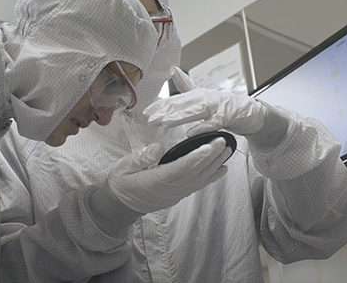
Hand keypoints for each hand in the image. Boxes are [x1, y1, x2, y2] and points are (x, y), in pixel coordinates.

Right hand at [106, 140, 229, 213]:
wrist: (119, 204)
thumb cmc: (121, 182)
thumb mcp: (123, 166)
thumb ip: (141, 158)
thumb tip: (158, 148)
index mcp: (156, 180)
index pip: (182, 167)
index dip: (198, 156)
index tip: (211, 145)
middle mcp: (170, 189)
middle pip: (196, 172)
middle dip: (212, 157)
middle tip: (224, 142)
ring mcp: (175, 194)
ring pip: (200, 179)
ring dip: (215, 165)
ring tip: (227, 151)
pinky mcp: (177, 195)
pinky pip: (197, 185)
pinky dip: (211, 177)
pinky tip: (221, 169)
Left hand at [143, 67, 266, 135]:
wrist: (250, 111)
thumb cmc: (224, 105)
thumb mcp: (202, 95)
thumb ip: (186, 85)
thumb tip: (173, 70)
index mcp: (197, 94)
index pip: (175, 100)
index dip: (160, 105)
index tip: (146, 112)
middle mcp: (204, 98)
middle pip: (182, 105)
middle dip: (164, 112)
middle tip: (149, 119)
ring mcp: (216, 106)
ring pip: (195, 112)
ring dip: (178, 117)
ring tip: (164, 122)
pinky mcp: (227, 116)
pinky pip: (213, 123)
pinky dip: (202, 127)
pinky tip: (191, 133)